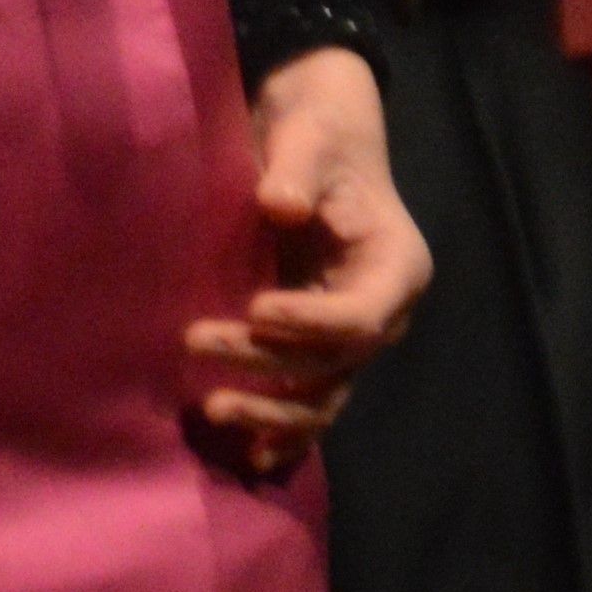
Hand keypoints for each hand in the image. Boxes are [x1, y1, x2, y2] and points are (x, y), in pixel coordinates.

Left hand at [184, 46, 425, 472]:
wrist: (318, 137)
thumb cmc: (317, 134)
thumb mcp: (309, 137)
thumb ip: (296, 171)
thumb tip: (277, 205)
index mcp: (396, 265)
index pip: (361, 315)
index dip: (311, 322)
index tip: (256, 309)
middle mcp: (384, 310)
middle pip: (335, 359)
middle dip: (268, 360)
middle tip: (195, 339)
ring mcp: (353, 334)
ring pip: (324, 393)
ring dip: (272, 409)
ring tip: (213, 407)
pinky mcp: (320, 344)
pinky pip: (313, 400)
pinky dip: (287, 431)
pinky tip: (252, 457)